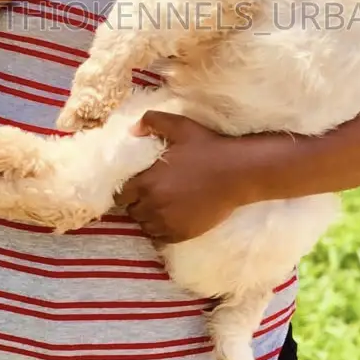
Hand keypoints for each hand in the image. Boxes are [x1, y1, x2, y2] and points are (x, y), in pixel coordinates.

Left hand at [114, 112, 250, 244]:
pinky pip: (160, 238)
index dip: (127, 189)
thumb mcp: (180, 126)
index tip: (137, 184)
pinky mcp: (182, 234)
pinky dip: (160, 230)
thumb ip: (153, 121)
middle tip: (150, 194)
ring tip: (160, 206)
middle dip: (137, 203)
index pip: (121, 194)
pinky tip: (170, 218)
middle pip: (131, 211)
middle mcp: (153, 206)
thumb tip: (133, 130)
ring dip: (148, 218)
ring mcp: (168, 222)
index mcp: (146, 182)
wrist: (237, 172)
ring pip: (144, 226)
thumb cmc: (208, 147)